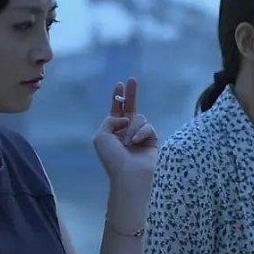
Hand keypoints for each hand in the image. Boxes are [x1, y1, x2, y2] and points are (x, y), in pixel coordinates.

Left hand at [92, 77, 158, 193]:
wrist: (129, 174)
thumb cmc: (112, 157)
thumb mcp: (101, 136)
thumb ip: (110, 120)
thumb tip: (125, 118)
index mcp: (112, 131)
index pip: (116, 111)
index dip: (117, 98)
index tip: (119, 84)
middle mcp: (126, 131)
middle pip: (130, 108)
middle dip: (131, 94)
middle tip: (131, 79)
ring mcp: (140, 135)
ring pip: (139, 117)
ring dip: (132, 127)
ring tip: (128, 142)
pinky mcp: (152, 139)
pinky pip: (148, 127)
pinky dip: (141, 133)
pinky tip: (137, 143)